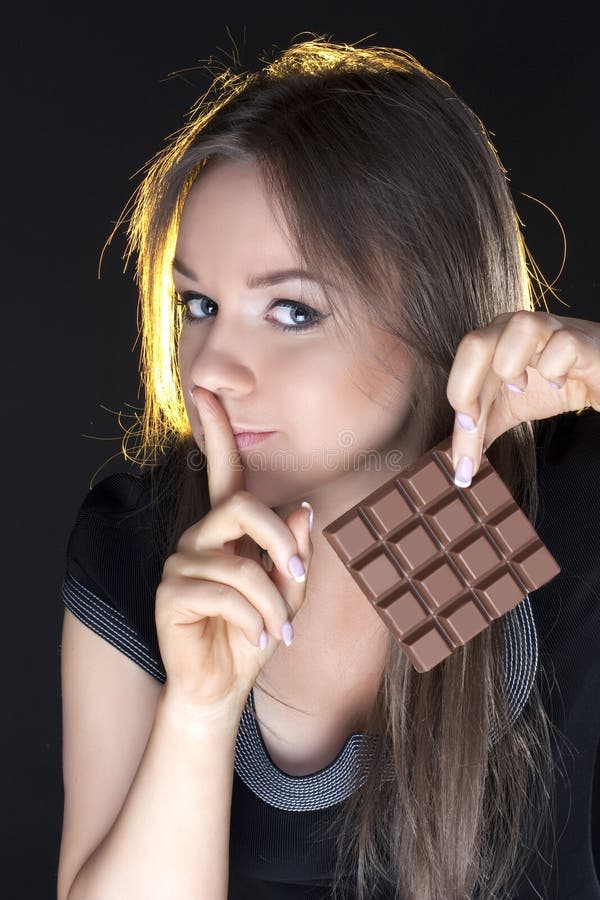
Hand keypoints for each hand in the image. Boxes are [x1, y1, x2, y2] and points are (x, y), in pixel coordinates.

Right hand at [154, 385, 312, 721]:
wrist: (222, 688)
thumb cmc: (252, 634)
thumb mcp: (285, 594)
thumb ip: (293, 553)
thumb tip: (303, 509)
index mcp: (228, 530)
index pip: (224, 472)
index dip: (215, 430)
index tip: (205, 391)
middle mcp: (200, 537)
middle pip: (242, 507)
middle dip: (281, 543)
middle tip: (300, 579)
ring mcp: (181, 563)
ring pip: (240, 562)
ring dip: (271, 602)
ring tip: (278, 631)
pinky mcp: (171, 593)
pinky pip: (224, 592)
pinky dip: (252, 618)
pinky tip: (258, 639)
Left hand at [446, 310, 599, 485]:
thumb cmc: (557, 381)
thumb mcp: (511, 407)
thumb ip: (483, 427)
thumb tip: (458, 459)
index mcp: (492, 341)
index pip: (460, 367)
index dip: (455, 404)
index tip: (462, 450)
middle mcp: (514, 328)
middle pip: (474, 343)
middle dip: (466, 390)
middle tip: (476, 424)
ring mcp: (550, 329)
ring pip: (518, 327)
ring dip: (511, 367)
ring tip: (521, 389)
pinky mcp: (581, 340)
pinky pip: (562, 344)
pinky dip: (555, 368)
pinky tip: (557, 383)